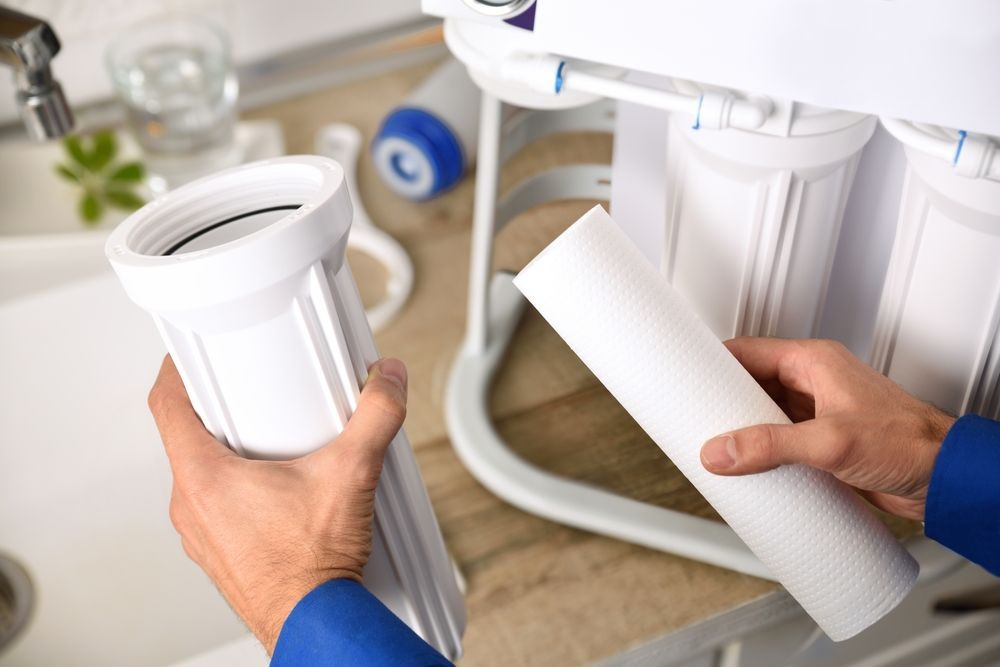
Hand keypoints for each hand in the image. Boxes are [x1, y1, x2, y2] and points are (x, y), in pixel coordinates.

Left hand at [147, 355, 407, 652]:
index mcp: (205, 478)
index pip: (166, 407)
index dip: (174, 372)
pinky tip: (280, 495)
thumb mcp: (352, 474)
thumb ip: (375, 417)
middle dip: (219, 414)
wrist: (314, 624)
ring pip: (202, 477)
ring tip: (273, 447)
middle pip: (186, 440)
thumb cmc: (313, 569)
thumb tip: (384, 382)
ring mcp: (202, 534)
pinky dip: (240, 492)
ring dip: (230, 457)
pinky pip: (217, 509)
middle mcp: (192, 507)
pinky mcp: (220, 554)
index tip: (185, 358)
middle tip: (250, 398)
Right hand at [700, 337, 954, 520]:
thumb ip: (770, 446)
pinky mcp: (823, 442)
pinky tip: (751, 467)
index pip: (748, 352)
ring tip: (717, 445)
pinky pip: (780, 440)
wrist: (946, 478)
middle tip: (695, 418)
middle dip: (723, 402)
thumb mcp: (830, 442)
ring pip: (764, 414)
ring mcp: (818, 413)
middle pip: (751, 385)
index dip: (713, 363)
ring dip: (742, 429)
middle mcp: (814, 383)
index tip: (686, 376)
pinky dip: (762, 451)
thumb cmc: (909, 442)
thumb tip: (722, 451)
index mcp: (814, 363)